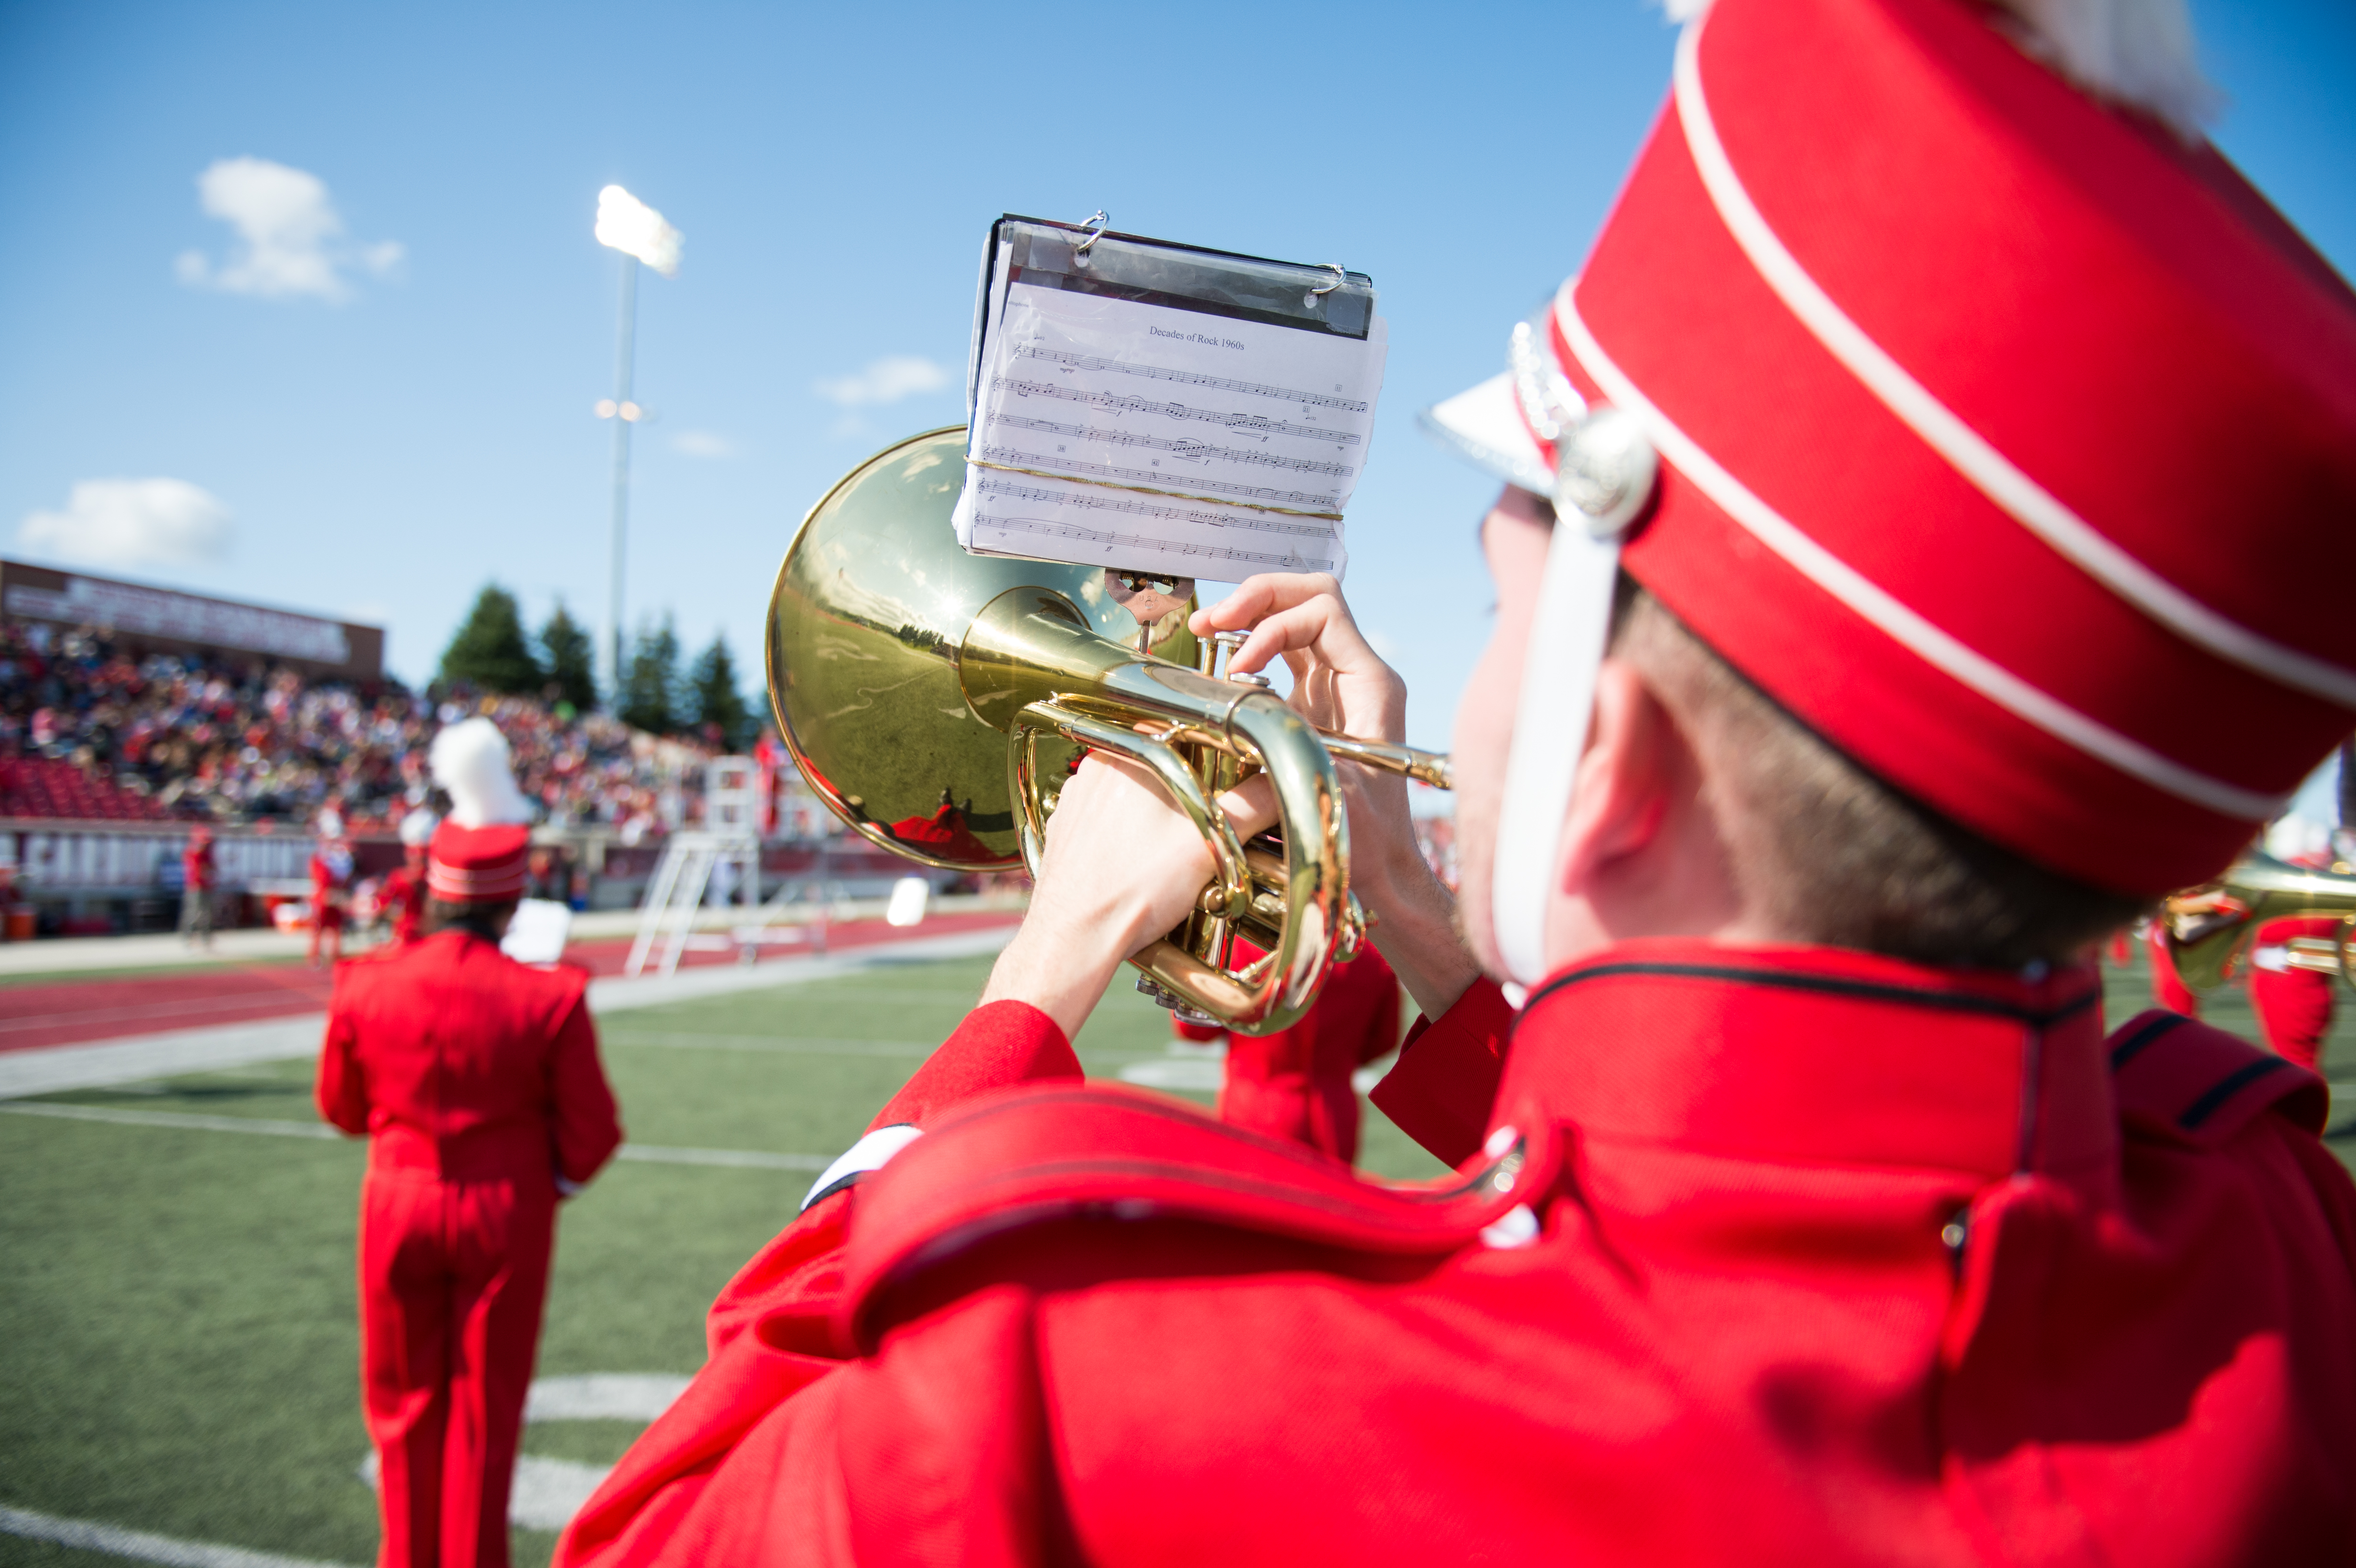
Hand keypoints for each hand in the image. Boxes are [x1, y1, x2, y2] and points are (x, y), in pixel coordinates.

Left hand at [982, 750, 1277, 1040]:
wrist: (1076, 937)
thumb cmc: (1134, 889)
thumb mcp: (1209, 843)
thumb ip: (1254, 804)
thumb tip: (1284, 781)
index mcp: (1129, 753)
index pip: (1184, 730)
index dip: (1216, 751)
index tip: (1232, 775)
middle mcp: (1096, 767)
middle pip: (1159, 762)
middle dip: (1189, 788)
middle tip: (1207, 822)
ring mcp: (1077, 799)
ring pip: (1133, 791)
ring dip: (1157, 811)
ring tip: (1174, 849)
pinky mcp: (1067, 829)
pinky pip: (1108, 817)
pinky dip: (1129, 833)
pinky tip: (1141, 861)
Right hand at [1192, 575, 1482, 1019]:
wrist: (1384, 874)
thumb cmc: (1365, 842)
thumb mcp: (1327, 790)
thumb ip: (1290, 748)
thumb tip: (1240, 704)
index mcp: (1372, 683)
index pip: (1323, 610)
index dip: (1274, 622)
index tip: (1240, 665)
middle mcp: (1357, 675)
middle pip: (1308, 598)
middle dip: (1258, 598)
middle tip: (1211, 621)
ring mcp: (1335, 688)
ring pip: (1293, 619)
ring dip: (1249, 615)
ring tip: (1204, 629)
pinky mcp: (1313, 706)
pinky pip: (1283, 653)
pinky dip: (1250, 645)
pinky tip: (1217, 661)